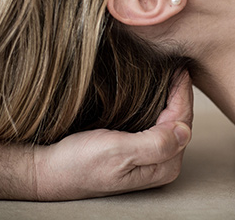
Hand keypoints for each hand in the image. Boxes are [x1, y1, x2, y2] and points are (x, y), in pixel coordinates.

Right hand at [34, 70, 193, 200]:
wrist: (49, 171)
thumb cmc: (78, 164)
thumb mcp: (117, 152)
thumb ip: (155, 145)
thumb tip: (185, 130)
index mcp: (162, 166)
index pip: (183, 121)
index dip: (183, 93)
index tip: (180, 67)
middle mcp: (160, 164)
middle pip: (180, 120)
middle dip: (180, 93)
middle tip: (178, 64)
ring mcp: (150, 157)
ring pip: (170, 120)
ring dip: (170, 97)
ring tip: (169, 73)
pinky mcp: (138, 150)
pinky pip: (157, 122)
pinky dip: (159, 104)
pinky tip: (155, 90)